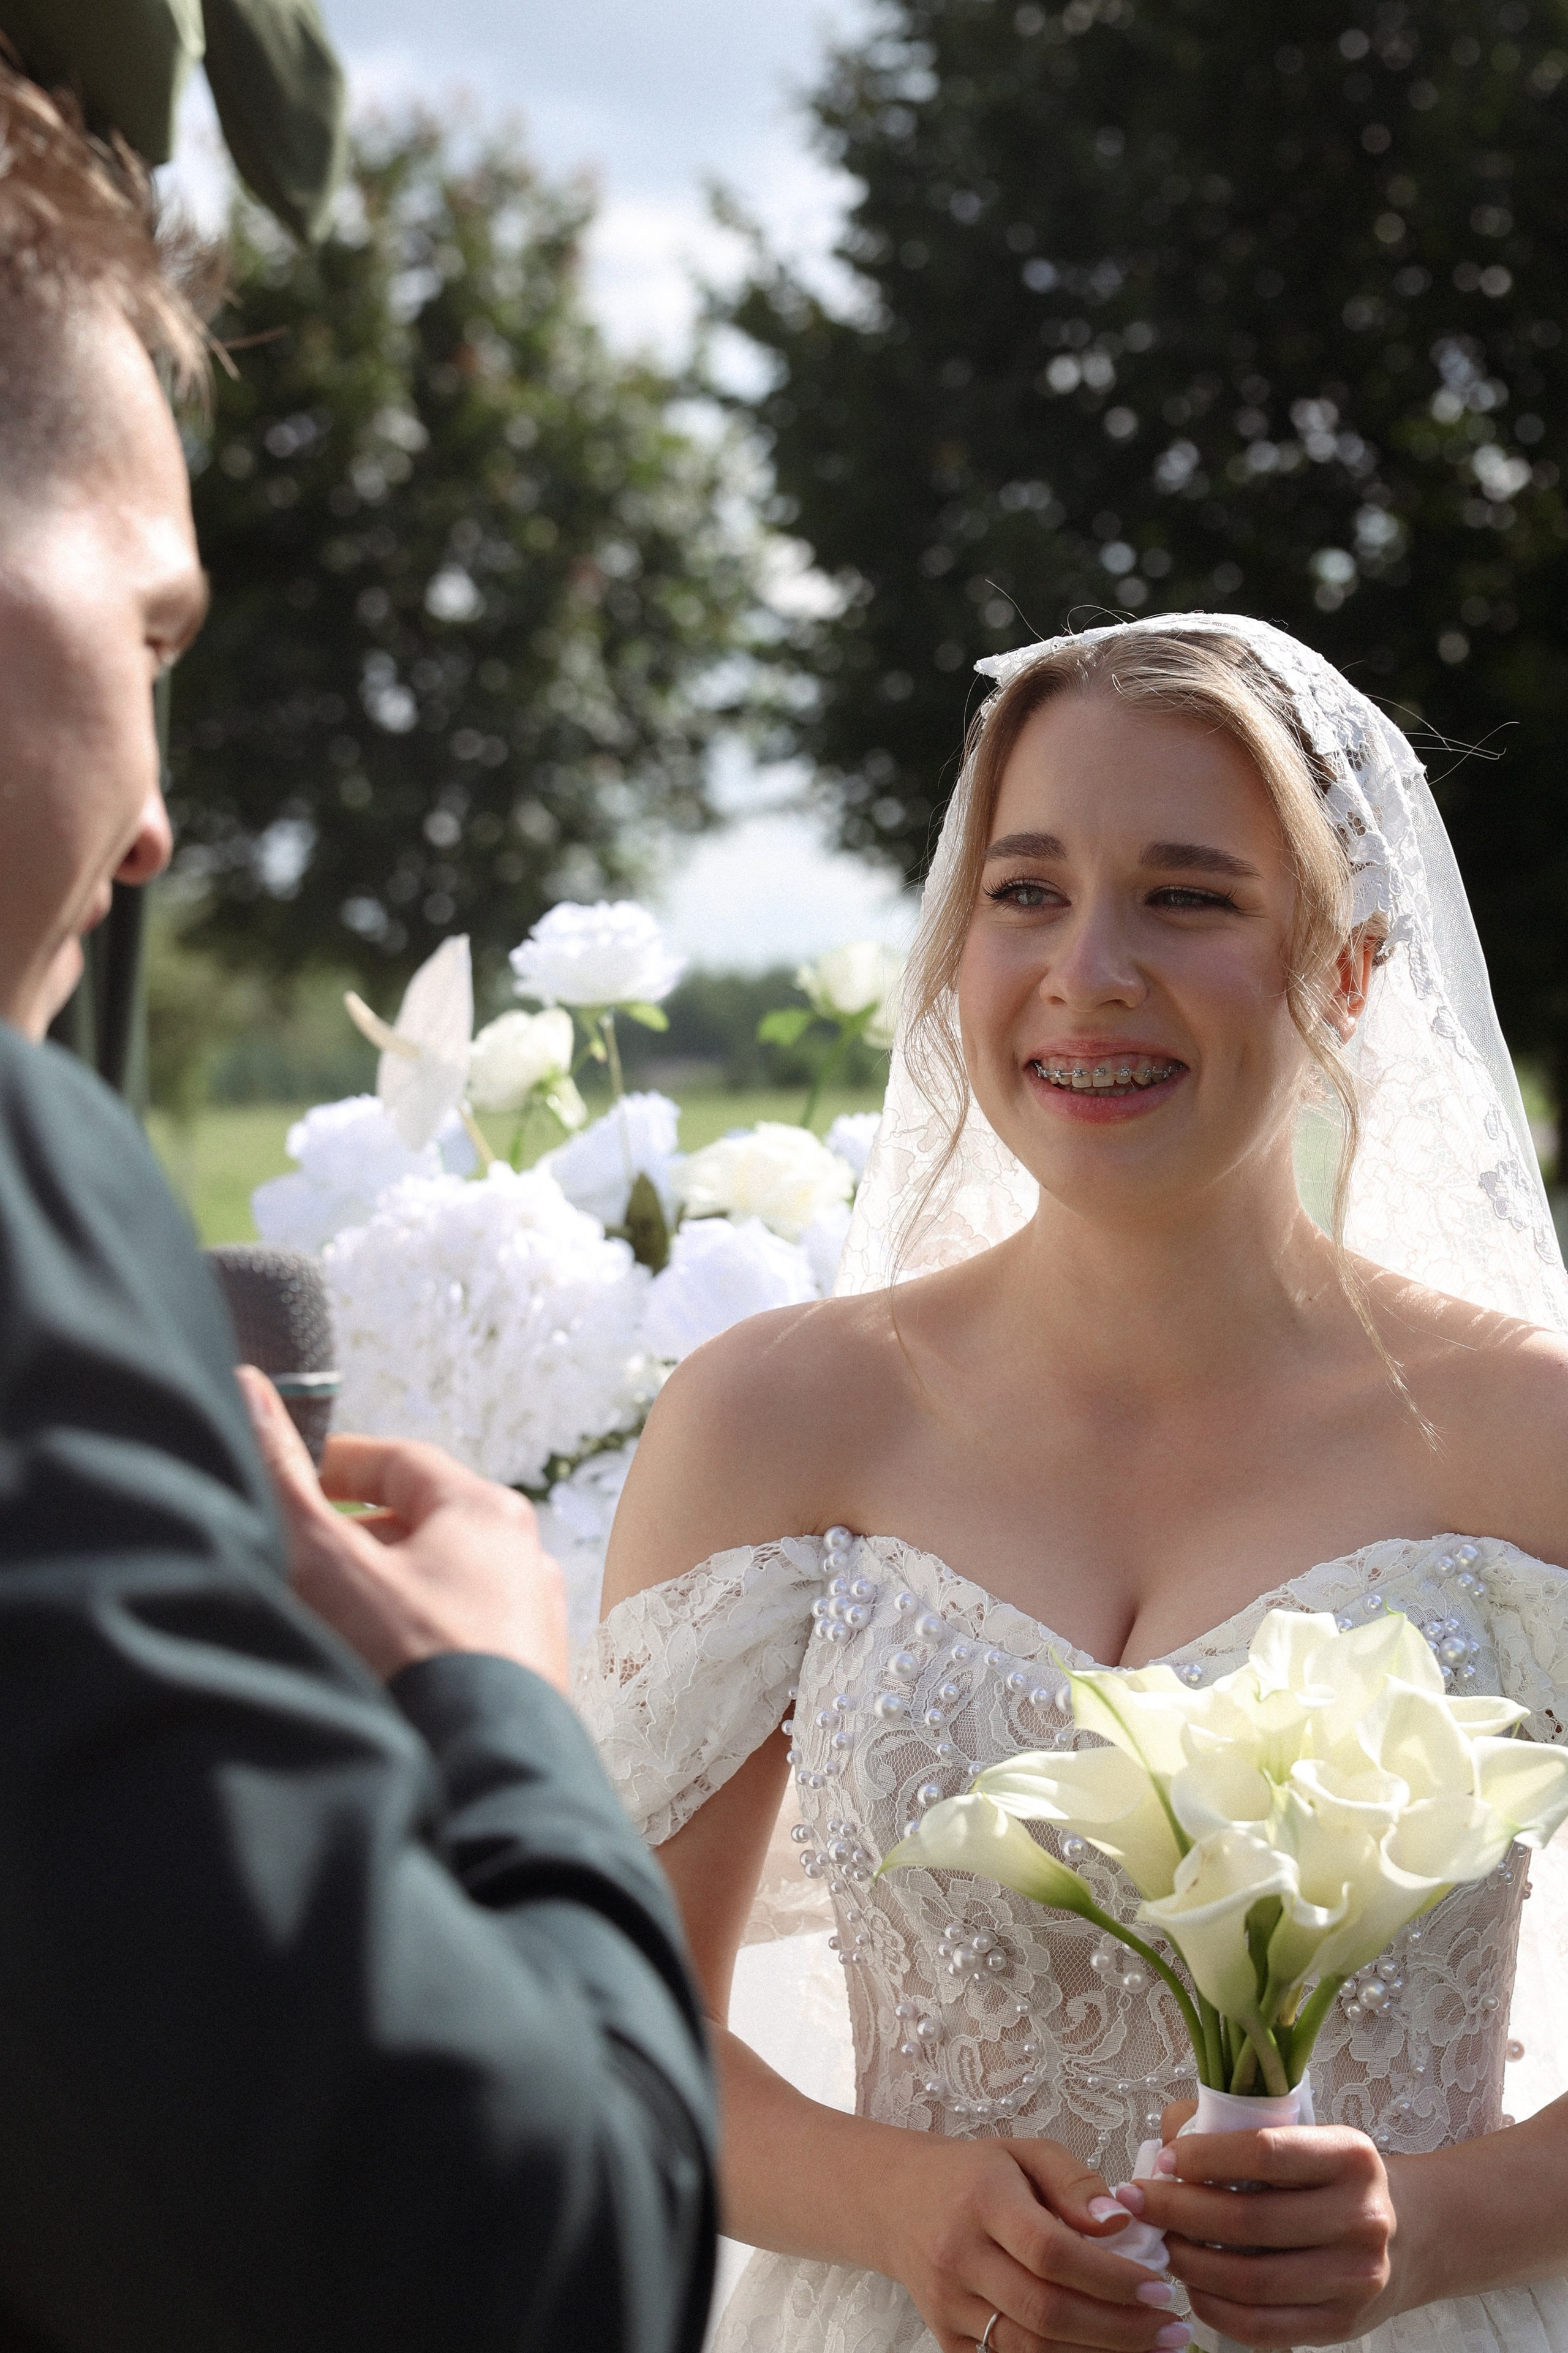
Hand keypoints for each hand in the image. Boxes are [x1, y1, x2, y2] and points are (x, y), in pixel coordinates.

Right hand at [238, 1367, 568, 1690]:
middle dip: (354, 1538)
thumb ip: (283, 1477)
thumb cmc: (407, 1660)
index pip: (399, 1460)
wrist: (479, 1781)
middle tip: (296, 1560)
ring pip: (439, 1588)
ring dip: (381, 1596)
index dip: (336, 1465)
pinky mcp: (529, 1682)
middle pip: (421, 1525)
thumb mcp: (328, 1561)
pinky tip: (374, 1677)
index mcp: (486, 1512)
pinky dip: (412, 1644)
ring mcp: (533, 1624)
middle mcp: (524, 1559)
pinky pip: (458, 1641)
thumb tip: (249, 1388)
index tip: (289, 1480)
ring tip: (325, 1625)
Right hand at [876, 2129, 1190, 2352]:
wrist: (894, 2200)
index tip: (1161, 2286)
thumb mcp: (1024, 2153)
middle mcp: (958, 2256)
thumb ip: (1076, 2183)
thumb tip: (1120, 2223)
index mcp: (982, 2200)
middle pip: (1045, 2310)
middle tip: (1172, 2328)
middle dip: (1119, 2329)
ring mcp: (947, 2304)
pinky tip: (1099, 2352)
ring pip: (1030, 2347)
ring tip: (1148, 2346)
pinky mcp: (945, 2337)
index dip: (1110, 2277)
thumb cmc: (973, 2173)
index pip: (1051, 2250)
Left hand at [1126, 2116, 1400, 2346]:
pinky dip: (1213, 2306)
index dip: (1202, 2157)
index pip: (1263, 2152)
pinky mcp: (1341, 2325)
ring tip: (1161, 2242)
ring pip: (1249, 2280)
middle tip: (1139, 2201)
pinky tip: (1191, 2284)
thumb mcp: (1302, 2136)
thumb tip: (1166, 2140)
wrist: (1406, 2233)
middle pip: (1248, 2221)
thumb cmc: (1330, 2177)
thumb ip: (1233, 2126)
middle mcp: (1361, 2218)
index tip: (1163, 2160)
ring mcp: (1355, 2279)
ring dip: (1188, 2261)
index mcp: (1350, 2156)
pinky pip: (1261, 2326)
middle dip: (1177, 2211)